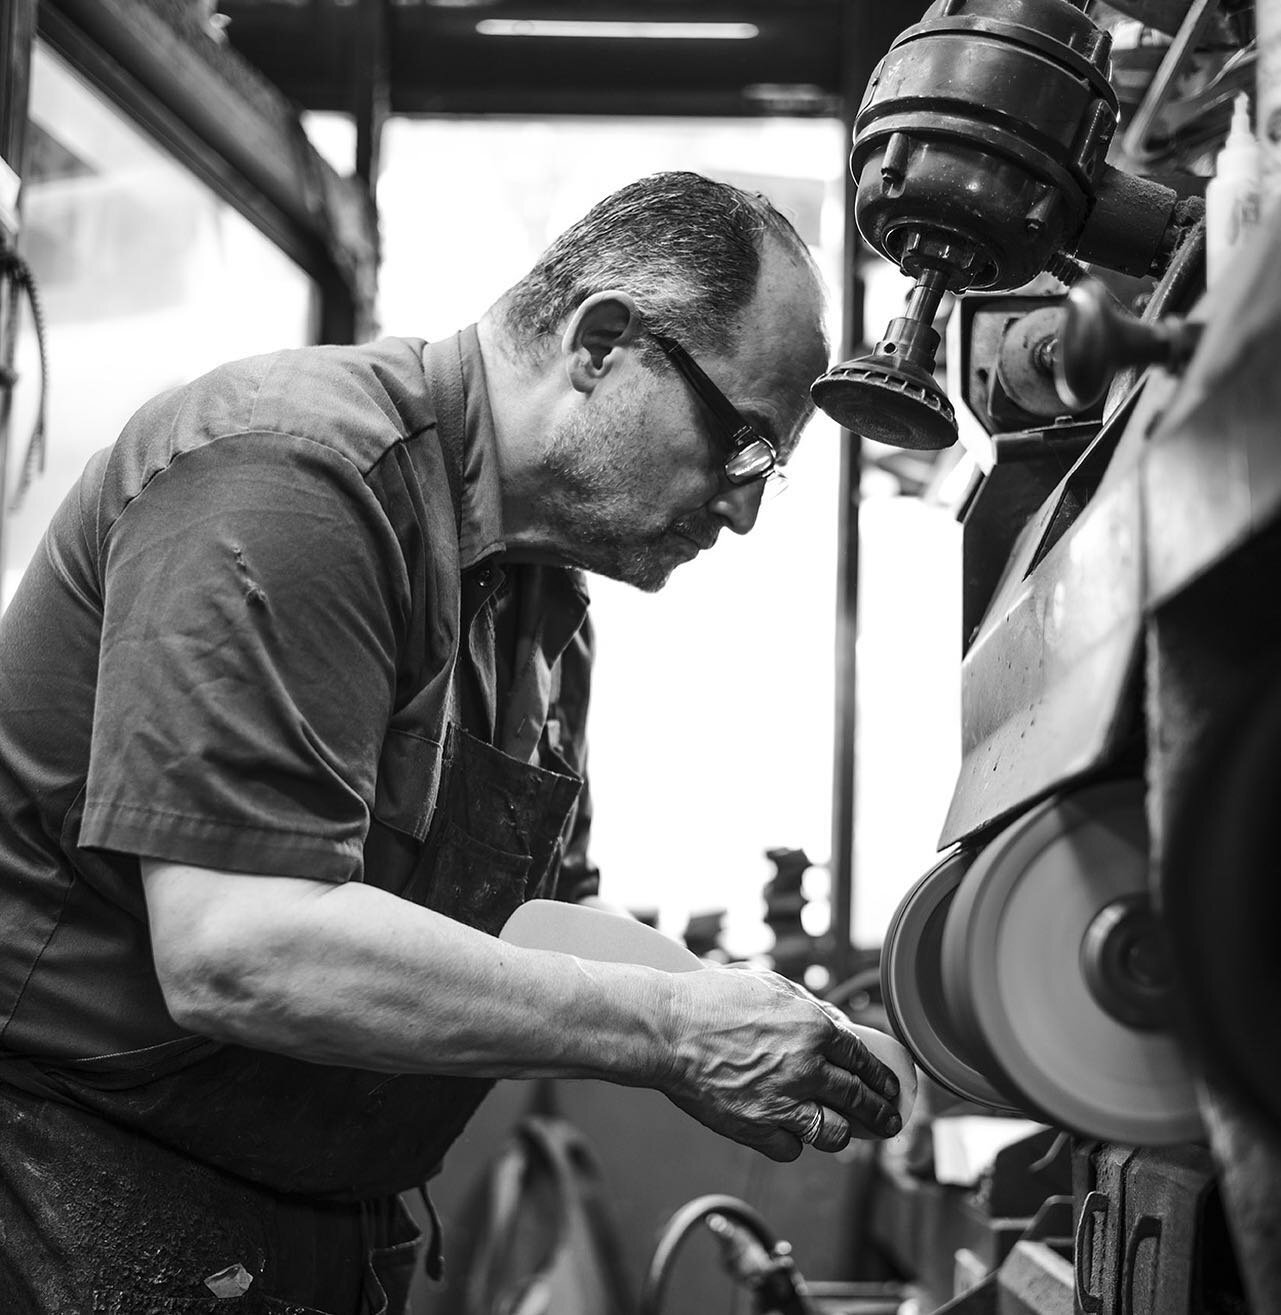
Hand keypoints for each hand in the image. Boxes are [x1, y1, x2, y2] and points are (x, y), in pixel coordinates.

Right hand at [654, 966, 902, 1160]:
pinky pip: (792, 1149)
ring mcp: (783, 1102)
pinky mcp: (756, 1129)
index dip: (882, 1077)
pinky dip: (794, 1142)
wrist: (667, 1030)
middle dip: (880, 1113)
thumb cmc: (711, 1000)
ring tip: (843, 1131)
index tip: (888, 1088)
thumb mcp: (769, 985)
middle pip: (859, 1099)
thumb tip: (837, 1024)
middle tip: (888, 1121)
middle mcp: (806, 1067)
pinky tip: (790, 1131)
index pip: (864, 1060)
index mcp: (814, 1027)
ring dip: (841, 1132)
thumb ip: (808, 1006)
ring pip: (834, 1133)